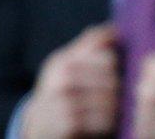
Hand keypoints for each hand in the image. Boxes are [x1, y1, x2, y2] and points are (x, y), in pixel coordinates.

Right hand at [21, 23, 119, 138]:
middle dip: (116, 90)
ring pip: (110, 102)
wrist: (38, 126)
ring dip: (113, 108)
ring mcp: (64, 101)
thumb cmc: (60, 91)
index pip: (107, 58)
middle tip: (111, 96)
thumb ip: (89, 45)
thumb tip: (114, 28)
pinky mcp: (69, 123)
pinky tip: (99, 122)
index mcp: (63, 61)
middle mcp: (62, 78)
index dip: (113, 67)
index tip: (109, 74)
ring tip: (106, 109)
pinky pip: (104, 121)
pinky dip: (106, 124)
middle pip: (112, 80)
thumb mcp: (66, 64)